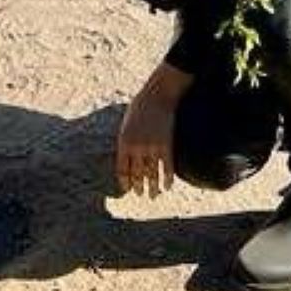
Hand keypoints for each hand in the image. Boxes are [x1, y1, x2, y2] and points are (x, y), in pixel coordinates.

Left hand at [115, 62, 191, 196]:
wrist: (157, 95)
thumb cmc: (140, 107)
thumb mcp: (127, 124)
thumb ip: (126, 142)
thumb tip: (127, 159)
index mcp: (124, 142)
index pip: (122, 169)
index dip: (125, 182)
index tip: (128, 189)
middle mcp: (137, 147)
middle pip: (137, 174)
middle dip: (139, 187)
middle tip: (141, 194)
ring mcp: (152, 147)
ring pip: (152, 174)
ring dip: (153, 187)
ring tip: (153, 195)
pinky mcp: (166, 144)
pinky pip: (167, 166)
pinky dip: (168, 178)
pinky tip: (168, 186)